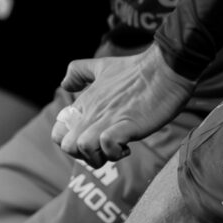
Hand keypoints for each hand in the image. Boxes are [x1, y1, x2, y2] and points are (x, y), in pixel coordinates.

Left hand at [51, 49, 191, 161]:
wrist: (164, 69)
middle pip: (67, 146)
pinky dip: (115, 152)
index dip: (70, 144)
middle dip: (83, 156)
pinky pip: (107, 144)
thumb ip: (79, 72)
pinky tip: (127, 146)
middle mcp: (91, 112)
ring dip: (99, 156)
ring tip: (116, 149)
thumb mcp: (101, 66)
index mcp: (84, 103)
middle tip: (103, 149)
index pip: (57, 133)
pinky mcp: (126, 125)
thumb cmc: (136, 69)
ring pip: (83, 148)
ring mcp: (107, 119)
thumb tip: (64, 83)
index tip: (90, 141)